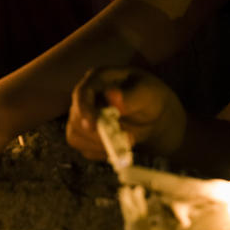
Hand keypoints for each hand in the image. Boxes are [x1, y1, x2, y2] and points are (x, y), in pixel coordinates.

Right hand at [66, 66, 186, 160]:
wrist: (153, 116)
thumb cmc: (150, 97)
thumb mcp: (147, 93)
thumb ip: (131, 95)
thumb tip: (111, 95)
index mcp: (98, 78)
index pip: (82, 93)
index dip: (84, 109)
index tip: (92, 125)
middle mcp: (86, 96)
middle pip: (76, 117)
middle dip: (98, 134)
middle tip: (127, 139)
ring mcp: (83, 114)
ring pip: (75, 134)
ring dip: (99, 145)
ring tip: (126, 143)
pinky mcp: (84, 133)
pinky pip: (83, 147)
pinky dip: (99, 152)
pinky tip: (117, 147)